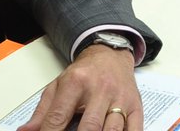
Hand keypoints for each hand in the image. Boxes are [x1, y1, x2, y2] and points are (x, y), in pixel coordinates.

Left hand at [18, 45, 140, 130]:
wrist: (110, 55)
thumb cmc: (83, 74)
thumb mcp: (58, 86)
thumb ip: (43, 112)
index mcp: (76, 82)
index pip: (59, 117)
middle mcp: (101, 89)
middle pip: (90, 127)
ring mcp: (121, 98)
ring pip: (113, 130)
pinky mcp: (136, 106)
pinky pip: (134, 130)